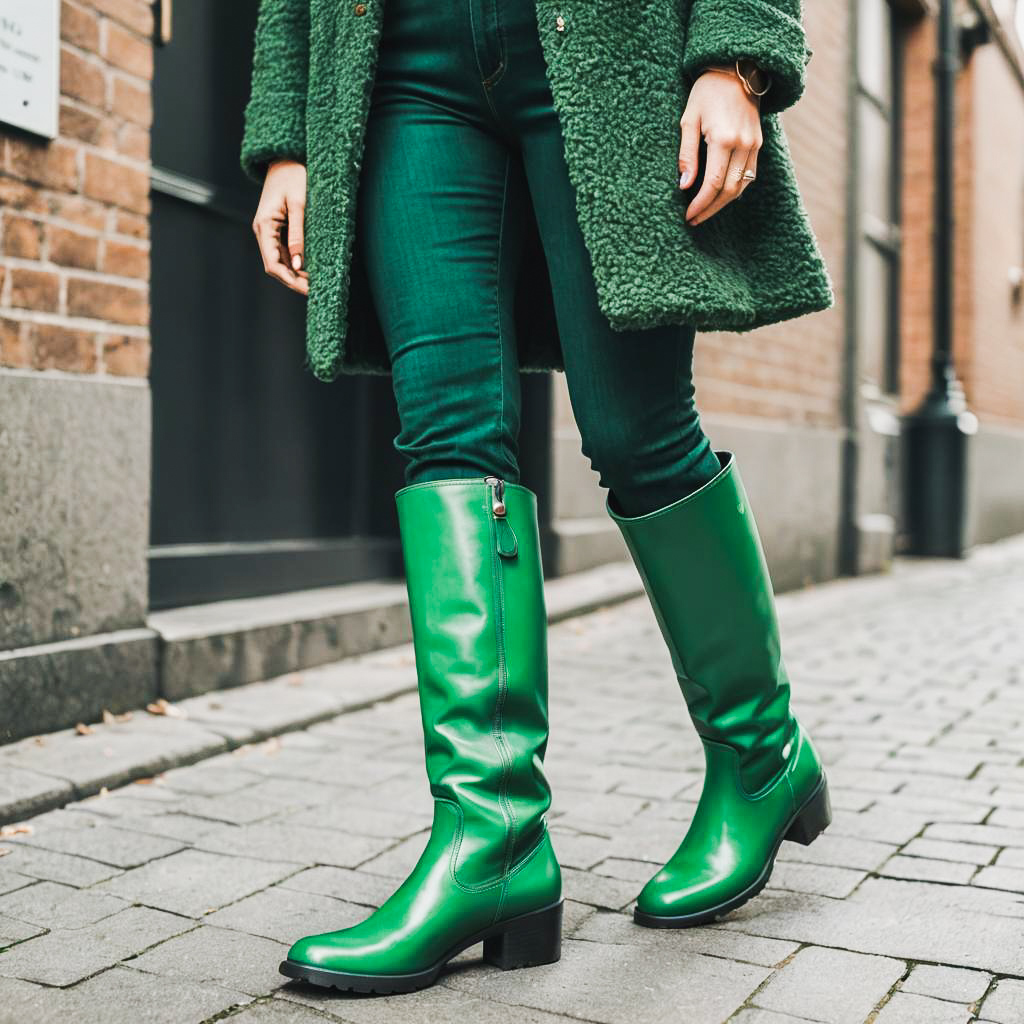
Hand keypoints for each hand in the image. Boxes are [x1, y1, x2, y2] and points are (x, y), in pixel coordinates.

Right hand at [252, 158, 308, 294]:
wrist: (286, 157)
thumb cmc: (294, 176)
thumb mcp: (299, 205)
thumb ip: (298, 235)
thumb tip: (299, 265)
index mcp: (264, 226)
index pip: (273, 265)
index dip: (291, 281)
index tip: (310, 290)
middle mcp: (263, 231)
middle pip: (276, 267)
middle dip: (295, 281)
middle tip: (318, 291)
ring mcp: (269, 231)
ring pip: (281, 261)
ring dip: (297, 274)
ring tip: (318, 282)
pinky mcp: (278, 228)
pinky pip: (285, 251)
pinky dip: (298, 262)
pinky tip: (313, 268)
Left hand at [678, 66, 762, 226]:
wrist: (736, 69)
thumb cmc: (706, 92)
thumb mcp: (688, 120)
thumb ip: (687, 154)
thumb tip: (684, 185)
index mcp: (724, 138)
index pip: (713, 184)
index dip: (700, 204)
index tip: (688, 216)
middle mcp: (743, 144)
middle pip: (729, 190)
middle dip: (710, 209)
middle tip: (693, 219)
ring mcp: (754, 144)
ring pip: (741, 186)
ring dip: (723, 203)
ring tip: (704, 211)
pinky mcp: (759, 143)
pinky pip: (749, 175)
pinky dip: (735, 189)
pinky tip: (719, 195)